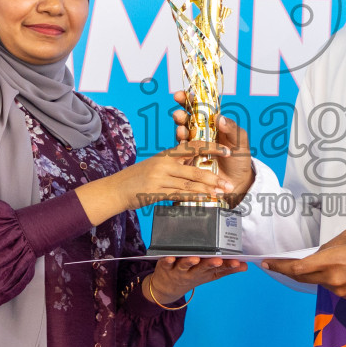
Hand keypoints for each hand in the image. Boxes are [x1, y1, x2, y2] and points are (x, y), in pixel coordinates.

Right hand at [75, 142, 235, 225]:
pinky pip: (178, 194)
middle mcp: (164, 163)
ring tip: (222, 193)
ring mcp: (159, 177)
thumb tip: (193, 163)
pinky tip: (205, 200)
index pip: (193, 146)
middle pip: (194, 168)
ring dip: (208, 189)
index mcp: (166, 154)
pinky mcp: (154, 191)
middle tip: (229, 183)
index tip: (227, 150)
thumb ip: (174, 164)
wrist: (115, 189)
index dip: (211, 147)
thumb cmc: (137, 178)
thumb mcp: (156, 165)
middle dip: (214, 176)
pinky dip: (194, 198)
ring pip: (188, 182)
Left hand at [144, 255, 247, 302]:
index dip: (227, 266)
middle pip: (202, 268)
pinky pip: (165, 263)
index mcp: (204, 273)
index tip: (237, 262)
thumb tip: (245, 266)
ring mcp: (178, 270)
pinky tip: (169, 256)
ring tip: (195, 258)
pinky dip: (167, 260)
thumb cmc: (191, 276)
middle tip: (218, 260)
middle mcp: (192, 272)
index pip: (218, 269)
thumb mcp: (209, 276)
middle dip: (210, 264)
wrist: (166, 289)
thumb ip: (226, 270)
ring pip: (184, 266)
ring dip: (190, 262)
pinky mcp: (165, 267)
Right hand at [173, 92, 254, 206]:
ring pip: (182, 135)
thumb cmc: (240, 158)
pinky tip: (182, 145)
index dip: (189, 100)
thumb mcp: (240, 142)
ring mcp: (193, 147)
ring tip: (181, 131)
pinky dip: (181, 148)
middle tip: (178, 114)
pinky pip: (182, 154)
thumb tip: (219, 117)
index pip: (199, 108)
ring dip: (179, 131)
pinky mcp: (189, 162)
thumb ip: (231, 129)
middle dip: (181, 115)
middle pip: (186, 120)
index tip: (182, 95)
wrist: (238, 182)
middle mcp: (201, 133)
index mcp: (213, 124)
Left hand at [261, 230, 345, 299]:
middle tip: (276, 265)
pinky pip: (333, 286)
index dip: (280, 266)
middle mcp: (333, 279)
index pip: (299, 267)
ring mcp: (341, 291)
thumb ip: (329, 246)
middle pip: (303, 277)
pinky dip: (330, 278)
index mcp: (332, 261)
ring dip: (314, 273)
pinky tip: (344, 270)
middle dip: (289, 270)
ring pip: (318, 281)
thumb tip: (318, 255)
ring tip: (323, 261)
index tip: (267, 263)